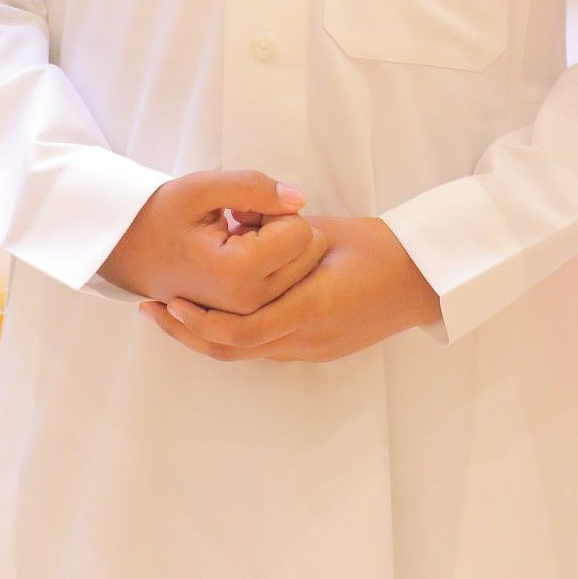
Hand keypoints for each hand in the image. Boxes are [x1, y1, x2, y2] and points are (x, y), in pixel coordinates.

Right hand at [96, 169, 327, 309]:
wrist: (130, 253)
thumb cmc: (163, 216)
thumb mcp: (203, 188)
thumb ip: (255, 188)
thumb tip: (300, 199)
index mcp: (239, 274)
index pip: (300, 230)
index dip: (275, 210)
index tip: (241, 211)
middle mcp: (249, 304)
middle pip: (309, 252)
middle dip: (282, 230)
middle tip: (240, 224)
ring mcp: (251, 317)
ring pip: (304, 269)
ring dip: (279, 249)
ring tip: (237, 241)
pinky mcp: (250, 319)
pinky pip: (290, 285)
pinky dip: (275, 266)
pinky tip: (240, 258)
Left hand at [139, 213, 441, 360]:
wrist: (425, 280)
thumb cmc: (382, 248)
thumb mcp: (325, 232)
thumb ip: (280, 235)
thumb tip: (239, 225)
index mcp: (310, 309)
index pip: (240, 331)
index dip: (197, 321)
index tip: (166, 301)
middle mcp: (307, 339)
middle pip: (233, 350)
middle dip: (187, 333)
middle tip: (151, 310)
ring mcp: (314, 349)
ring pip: (246, 353)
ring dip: (207, 335)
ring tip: (174, 311)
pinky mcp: (319, 348)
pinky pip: (266, 346)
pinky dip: (235, 333)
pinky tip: (217, 313)